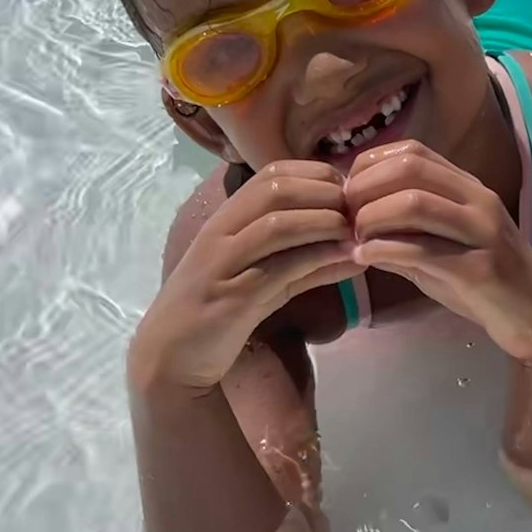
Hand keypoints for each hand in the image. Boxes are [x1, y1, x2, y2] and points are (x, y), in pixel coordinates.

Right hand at [131, 161, 360, 390]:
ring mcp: (223, 264)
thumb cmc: (219, 313)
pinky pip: (280, 269)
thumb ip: (302, 260)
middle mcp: (221, 233)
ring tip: (356, 232)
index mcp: (226, 219)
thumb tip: (353, 247)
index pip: (272, 174)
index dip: (317, 173)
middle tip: (359, 210)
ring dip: (324, 222)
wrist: (172, 358)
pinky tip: (349, 261)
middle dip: (325, 193)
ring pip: (277, 225)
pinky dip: (319, 260)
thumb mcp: (264, 279)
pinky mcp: (232, 298)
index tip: (350, 189)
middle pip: (276, 190)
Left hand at [342, 140, 531, 360]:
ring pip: (414, 202)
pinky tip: (365, 259)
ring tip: (355, 240)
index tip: (347, 194)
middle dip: (364, 188)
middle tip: (345, 216)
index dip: (369, 165)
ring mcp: (483, 232)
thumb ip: (404, 235)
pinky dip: (383, 250)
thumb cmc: (487, 286)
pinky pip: (422, 249)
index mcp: (469, 189)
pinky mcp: (481, 268)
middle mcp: (479, 201)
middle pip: (409, 168)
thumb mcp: (443, 252)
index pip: (412, 152)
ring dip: (372, 219)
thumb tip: (353, 227)